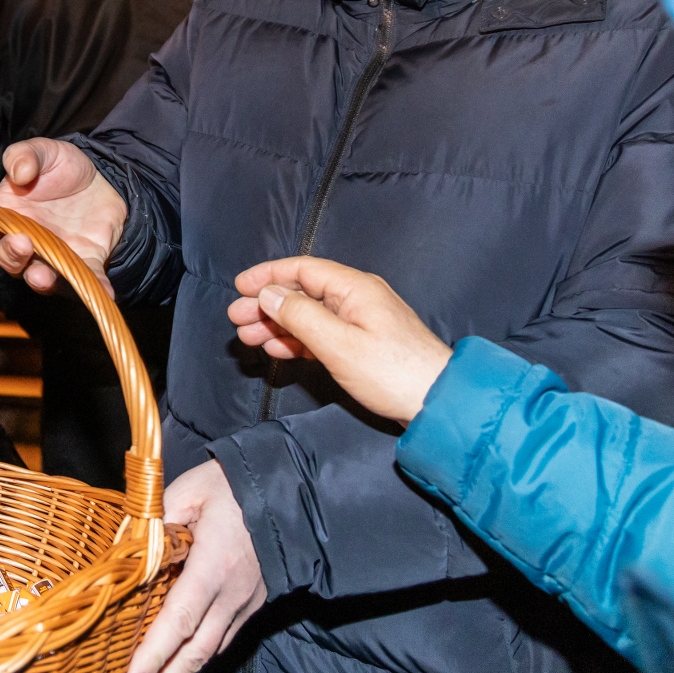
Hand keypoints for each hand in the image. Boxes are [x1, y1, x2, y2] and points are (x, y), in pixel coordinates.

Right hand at [0, 138, 125, 294]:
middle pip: (4, 259)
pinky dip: (95, 288)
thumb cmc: (62, 169)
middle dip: (9, 254)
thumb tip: (18, 171)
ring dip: (39, 279)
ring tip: (43, 275)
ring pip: (37, 277)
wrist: (102, 178)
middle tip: (22, 239)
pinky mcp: (85, 262)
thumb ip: (25, 154)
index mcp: (2, 216)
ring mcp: (52, 257)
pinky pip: (87, 279)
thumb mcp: (45, 151)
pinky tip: (103, 289)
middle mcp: (22, 242)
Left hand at [127, 460, 265, 672]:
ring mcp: (246, 602)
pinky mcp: (255, 602)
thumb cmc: (234, 485)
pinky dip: (203, 652)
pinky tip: (184, 661)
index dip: (154, 653)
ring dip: (184, 671)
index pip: (179, 619)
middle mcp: (232, 594)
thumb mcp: (189, 490)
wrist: (288, 488)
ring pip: (212, 649)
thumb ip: (157, 520)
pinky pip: (226, 636)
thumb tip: (131, 546)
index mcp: (213, 567)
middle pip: (196, 650)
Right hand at [229, 257, 452, 424]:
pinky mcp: (362, 343)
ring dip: (277, 324)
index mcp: (354, 288)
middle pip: (302, 291)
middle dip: (267, 303)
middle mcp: (357, 298)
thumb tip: (269, 294)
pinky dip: (297, 340)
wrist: (437, 403)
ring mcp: (360, 321)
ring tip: (249, 337)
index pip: (302, 269)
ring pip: (309, 314)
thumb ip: (300, 316)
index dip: (268, 275)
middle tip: (236, 318)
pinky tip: (277, 349)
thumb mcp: (338, 344)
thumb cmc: (392, 373)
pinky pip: (322, 333)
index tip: (239, 287)